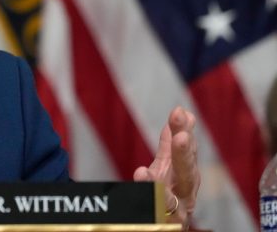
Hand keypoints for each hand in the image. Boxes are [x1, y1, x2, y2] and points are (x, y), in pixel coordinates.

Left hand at [133, 106, 198, 228]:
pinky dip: (152, 190)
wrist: (165, 226)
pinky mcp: (168, 221)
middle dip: (185, 148)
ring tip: (178, 143)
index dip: (183, 130)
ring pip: (179, 185)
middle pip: (187, 167)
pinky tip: (142, 173)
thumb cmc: (168, 197)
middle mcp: (186, 189)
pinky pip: (160, 206)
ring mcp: (178, 207)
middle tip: (182, 125)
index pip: (185, 149)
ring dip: (179, 164)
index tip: (180, 110)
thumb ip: (168, 146)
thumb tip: (177, 116)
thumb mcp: (166, 168)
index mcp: (185, 173)